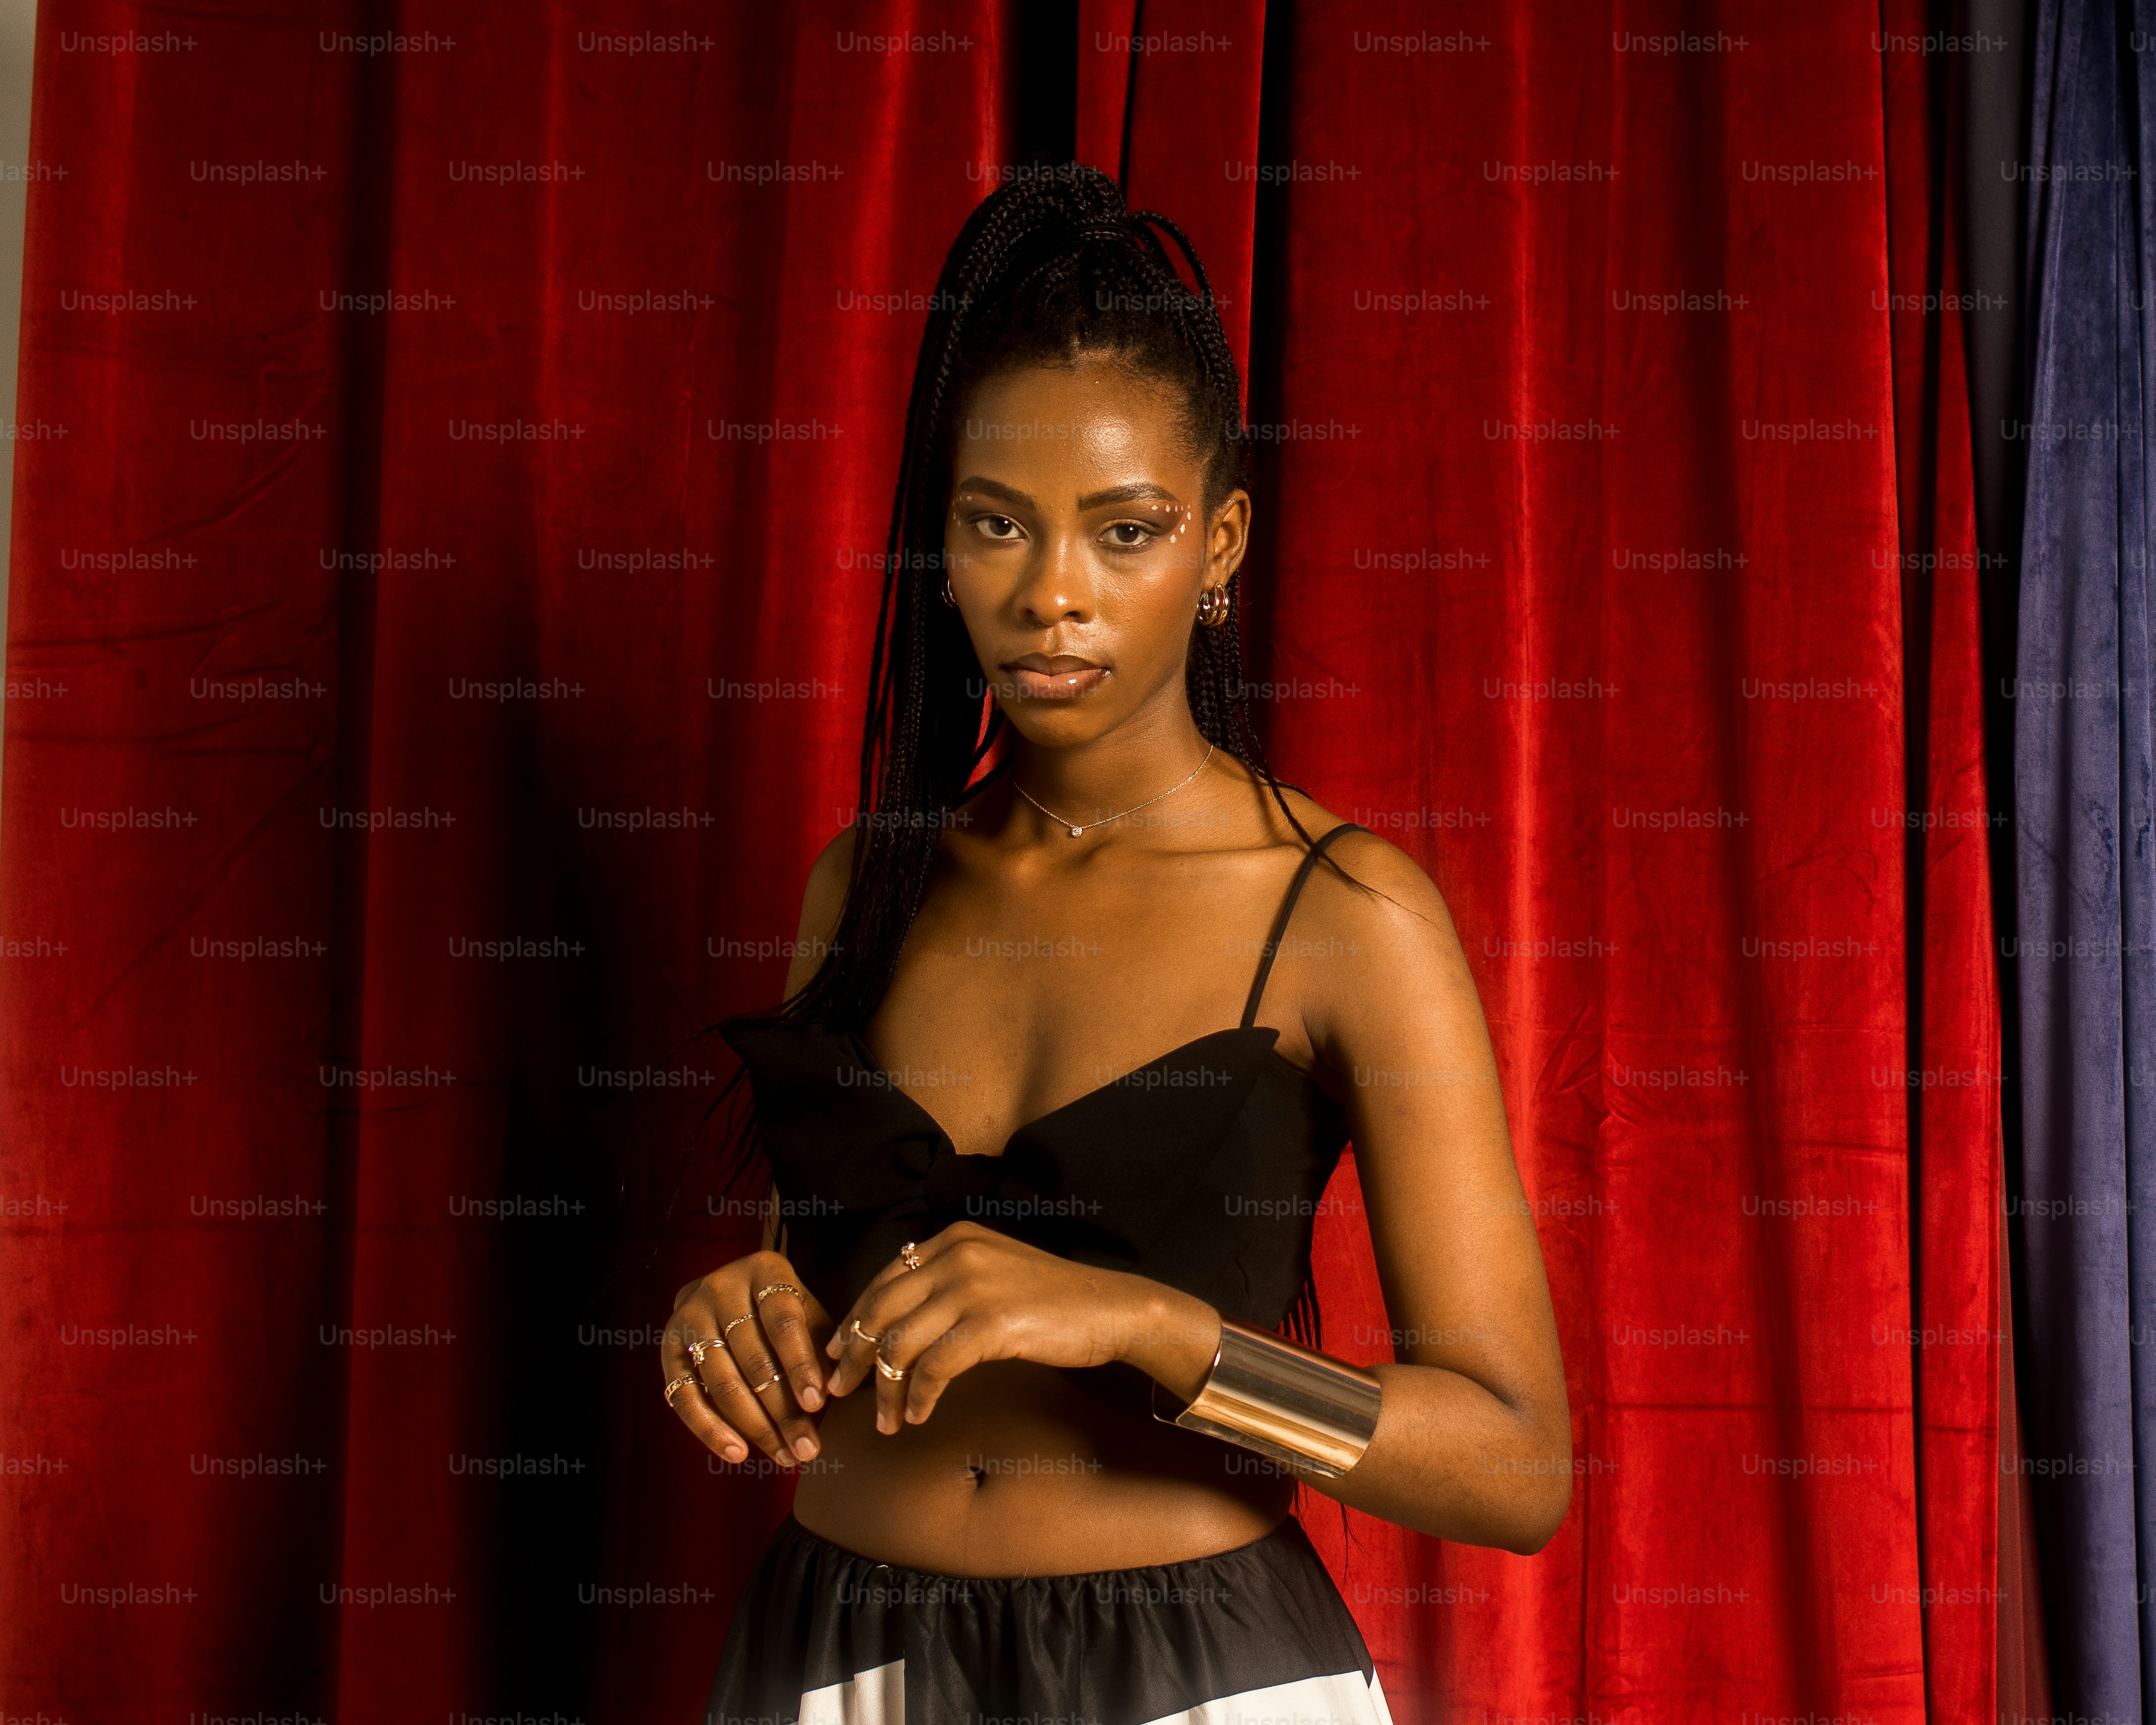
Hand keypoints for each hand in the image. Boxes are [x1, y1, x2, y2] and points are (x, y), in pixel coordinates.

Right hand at [664, 1250, 832, 1466]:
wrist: (734, 1295)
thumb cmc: (786, 1314)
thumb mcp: (809, 1318)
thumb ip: (820, 1351)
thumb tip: (826, 1399)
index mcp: (764, 1270)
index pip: (782, 1320)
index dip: (800, 1363)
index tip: (817, 1404)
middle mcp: (720, 1287)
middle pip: (753, 1357)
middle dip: (782, 1410)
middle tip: (806, 1448)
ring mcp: (689, 1316)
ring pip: (721, 1381)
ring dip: (755, 1426)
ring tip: (784, 1456)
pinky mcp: (668, 1349)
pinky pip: (684, 1396)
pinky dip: (710, 1429)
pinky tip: (737, 1453)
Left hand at [823, 1222, 1220, 1433]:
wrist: (1111, 1307)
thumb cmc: (1053, 1300)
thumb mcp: (992, 1273)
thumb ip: (948, 1284)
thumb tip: (898, 1322)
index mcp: (952, 1239)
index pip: (883, 1280)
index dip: (854, 1319)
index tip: (837, 1352)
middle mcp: (955, 1254)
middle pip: (880, 1311)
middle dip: (853, 1357)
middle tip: (839, 1391)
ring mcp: (972, 1287)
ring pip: (900, 1344)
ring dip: (884, 1390)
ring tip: (883, 1421)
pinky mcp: (991, 1323)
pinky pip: (934, 1368)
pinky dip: (918, 1397)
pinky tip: (917, 1416)